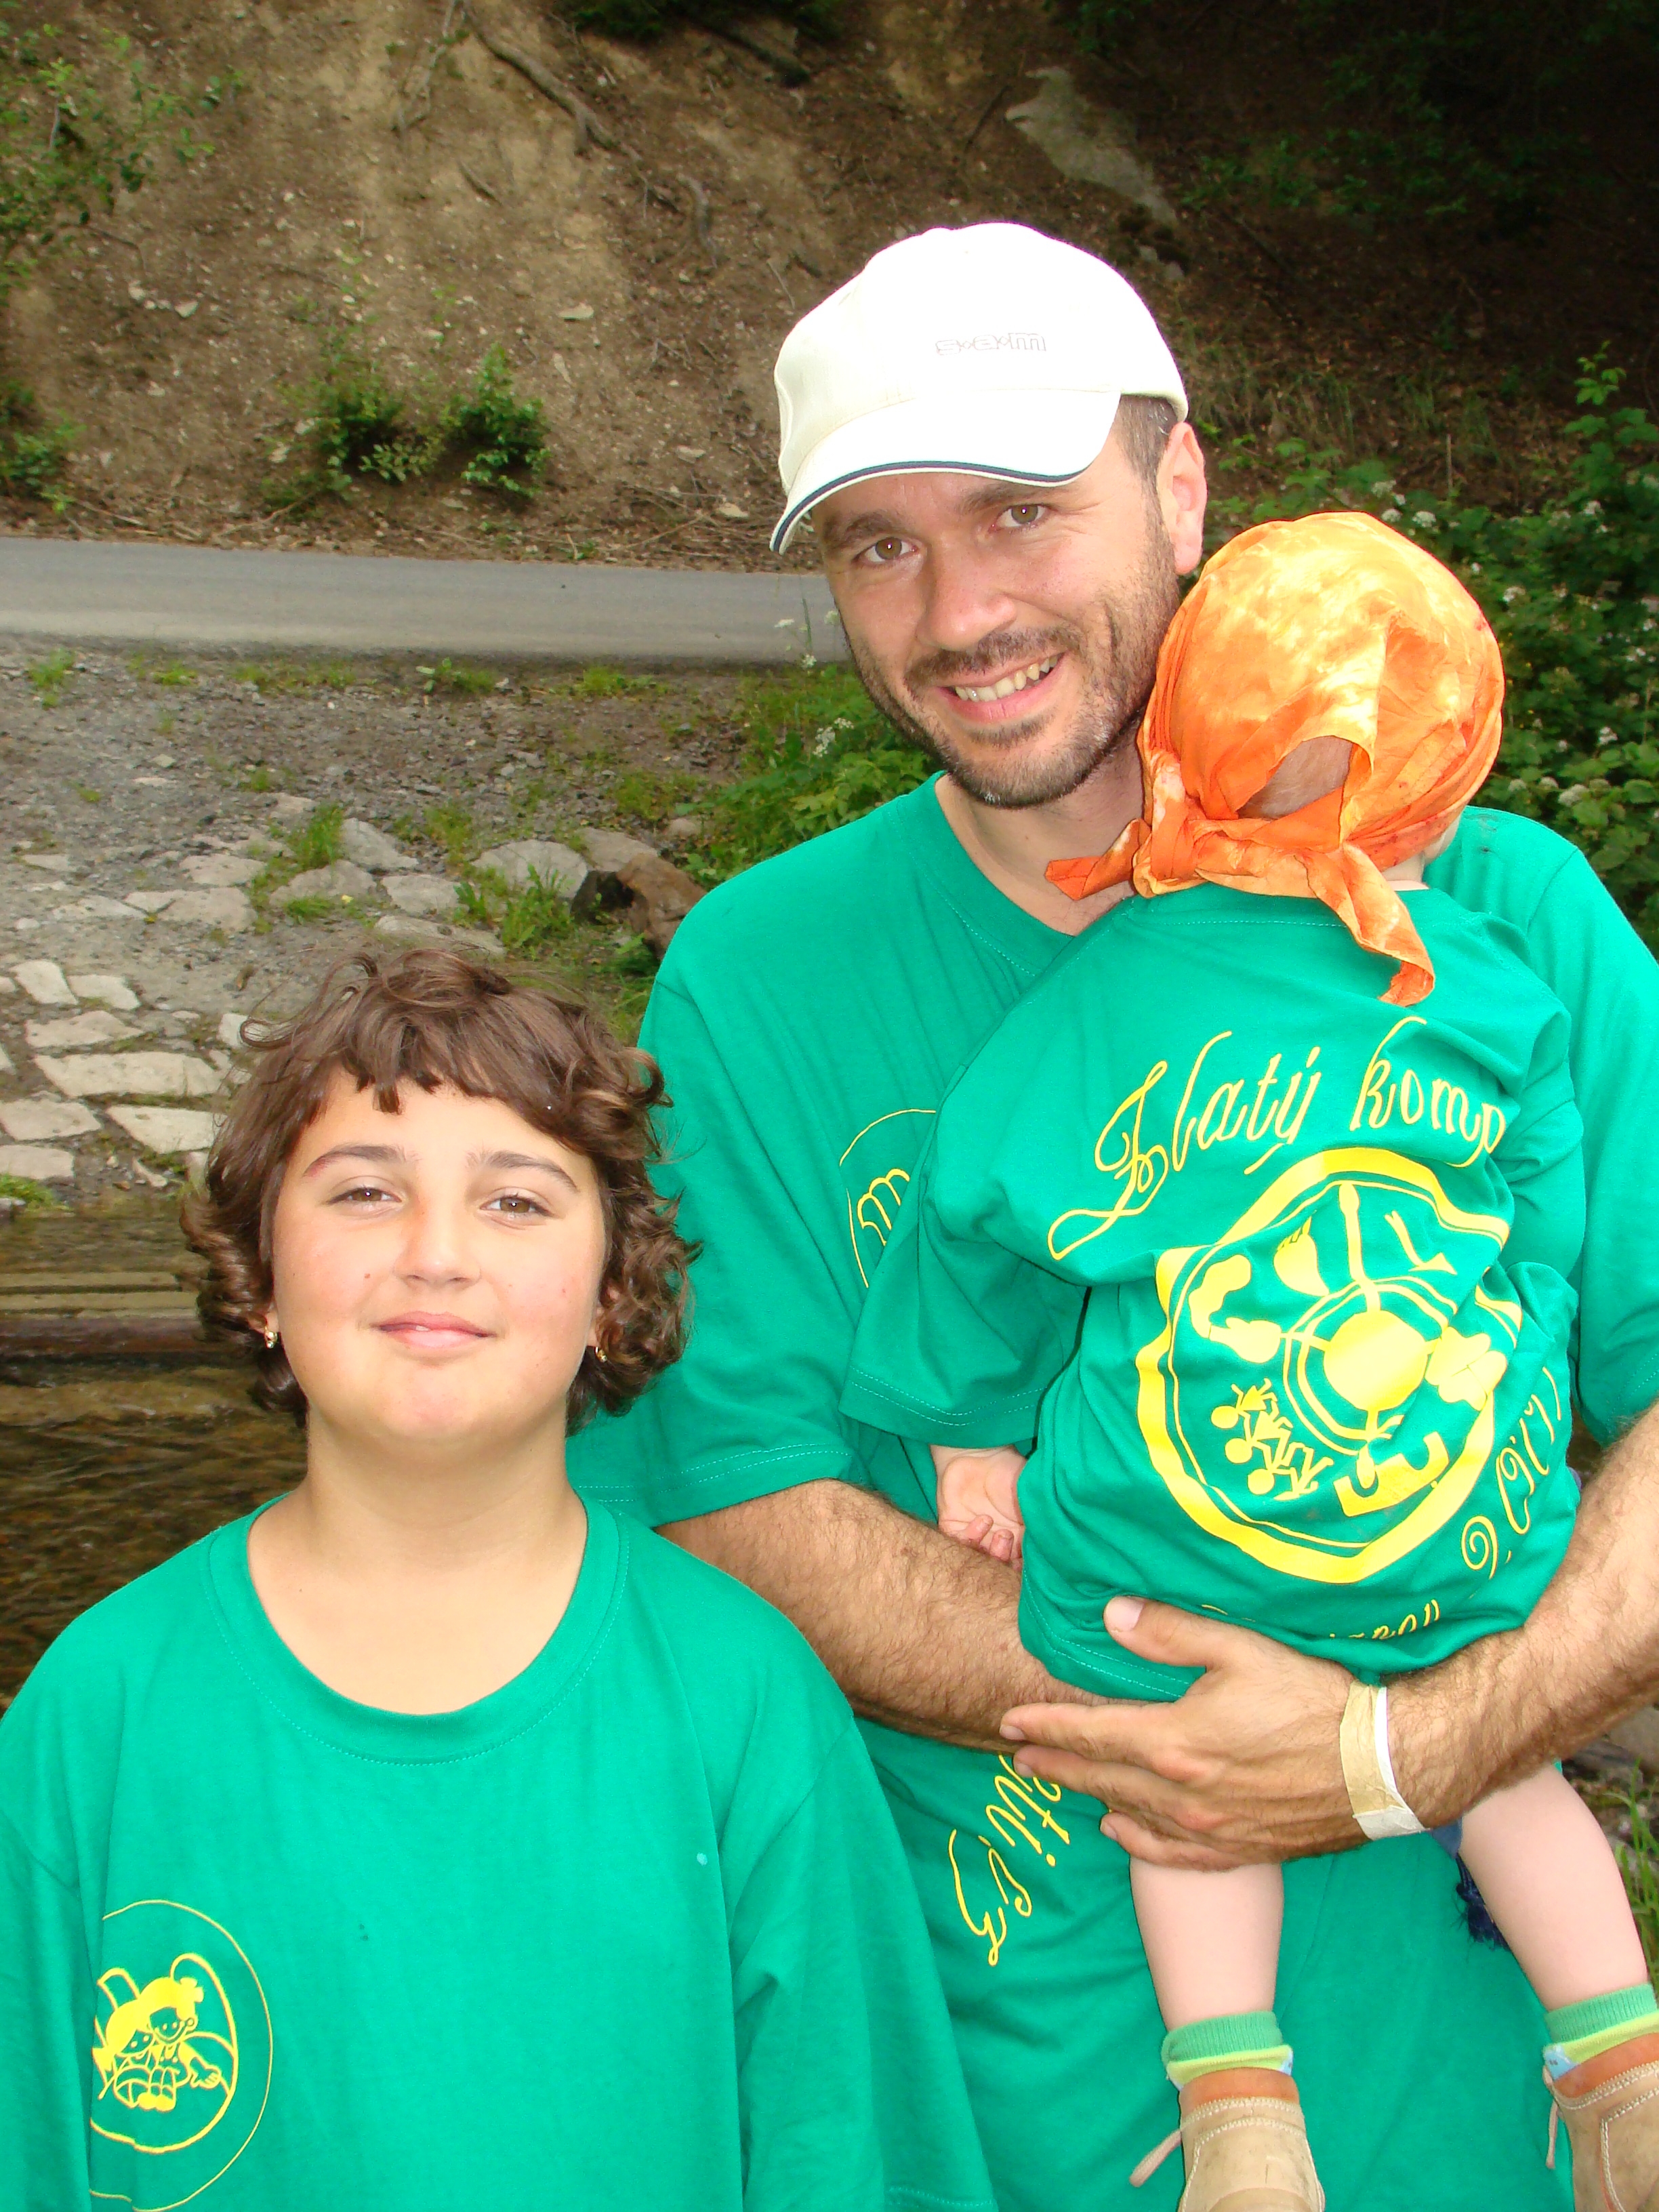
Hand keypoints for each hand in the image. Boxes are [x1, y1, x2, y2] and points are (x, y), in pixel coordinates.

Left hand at [933, 1444, 1025, 1566]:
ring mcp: (974, 1534)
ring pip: (979, 1559)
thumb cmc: (1011, 1473)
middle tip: (1009, 1538)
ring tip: (1000, 1533)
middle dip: (1005, 1559)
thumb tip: (1048, 1549)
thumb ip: (1037, 1524)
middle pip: (998, 1565)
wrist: (978, 1451)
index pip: (1019, 1563)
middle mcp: (995, 1540)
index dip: (1022, 1567)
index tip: (1025, 1561)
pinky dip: (971, 1537)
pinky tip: (983, 1520)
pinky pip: (959, 1543)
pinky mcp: (954, 1526)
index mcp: (1017, 1537)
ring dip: (992, 1551)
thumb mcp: (1030, 1499)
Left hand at [999, 1597, 1358, 1868]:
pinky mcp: (1240, 1850)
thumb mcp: (1241, 1649)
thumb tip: (1111, 1615)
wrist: (1381, 1767)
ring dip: (1090, 1798)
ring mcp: (1210, 1830)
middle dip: (1056, 1765)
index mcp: (1176, 1742)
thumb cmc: (1313, 1699)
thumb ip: (1171, 1634)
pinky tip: (1118, 1833)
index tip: (1009, 1724)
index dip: (1046, 1727)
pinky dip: (1137, 1844)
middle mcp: (1182, 1794)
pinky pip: (1173, 1856)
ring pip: (1131, 1814)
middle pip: (1101, 1778)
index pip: (1091, 1734)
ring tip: (1060, 1784)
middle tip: (1017, 1758)